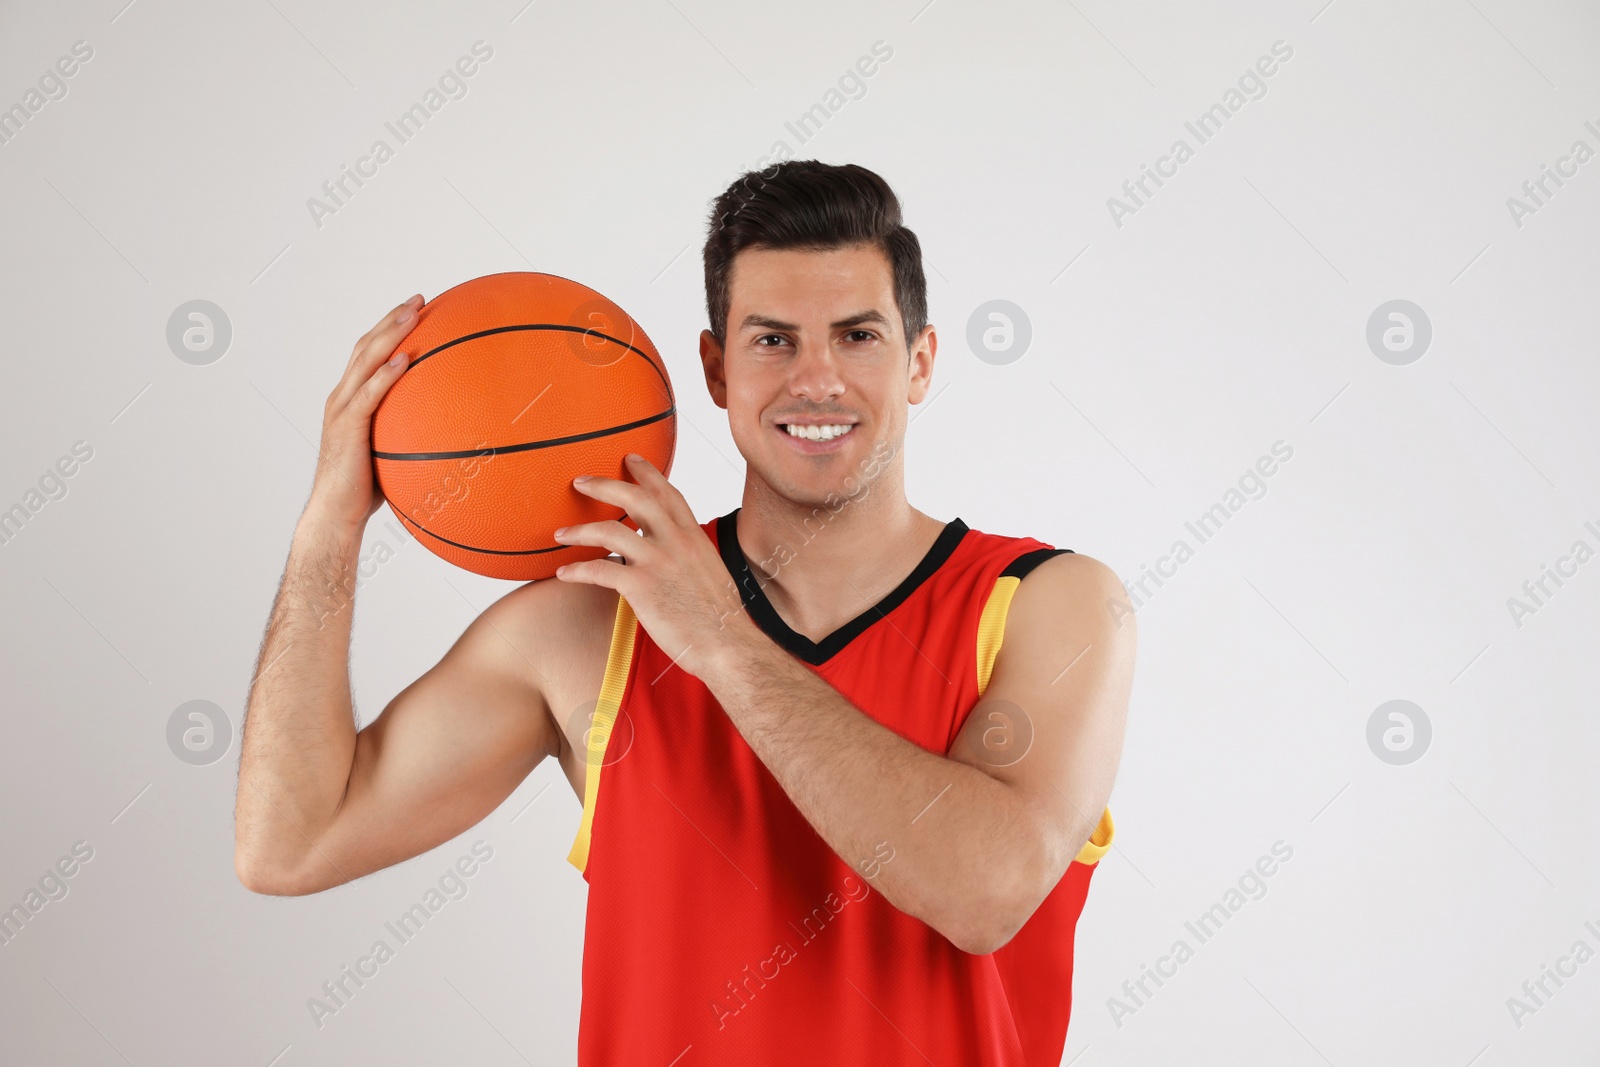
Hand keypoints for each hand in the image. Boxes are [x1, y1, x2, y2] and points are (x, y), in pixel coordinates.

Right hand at [304, 294, 424, 533]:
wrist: (337, 513)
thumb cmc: (366, 488)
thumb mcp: (393, 451)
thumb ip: (411, 433)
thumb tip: (451, 431)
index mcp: (351, 399)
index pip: (370, 354)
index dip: (390, 328)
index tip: (417, 308)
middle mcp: (342, 397)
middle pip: (368, 346)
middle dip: (393, 319)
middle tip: (420, 298)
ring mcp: (342, 410)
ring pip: (366, 361)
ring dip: (391, 334)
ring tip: (415, 313)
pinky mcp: (347, 427)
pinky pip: (369, 395)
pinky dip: (386, 374)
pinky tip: (407, 359)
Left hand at [551, 454, 757, 678]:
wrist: (727, 644)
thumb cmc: (719, 618)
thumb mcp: (710, 572)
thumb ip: (689, 556)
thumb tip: (674, 557)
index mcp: (693, 537)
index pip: (668, 493)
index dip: (648, 473)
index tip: (630, 458)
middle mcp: (676, 542)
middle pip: (635, 497)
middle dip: (604, 484)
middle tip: (580, 481)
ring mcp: (658, 562)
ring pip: (609, 530)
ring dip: (579, 529)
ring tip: (560, 533)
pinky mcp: (642, 586)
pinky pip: (599, 570)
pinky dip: (577, 570)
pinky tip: (564, 574)